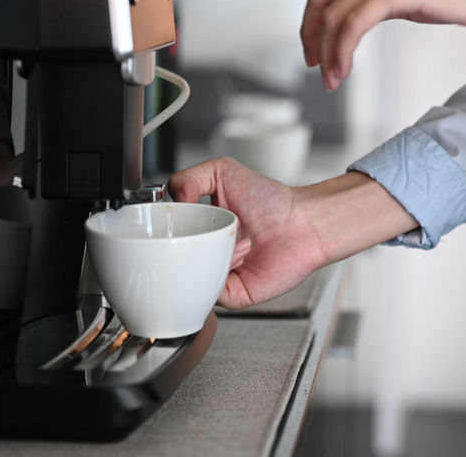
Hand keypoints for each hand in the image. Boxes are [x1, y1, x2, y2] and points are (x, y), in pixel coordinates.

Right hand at [169, 158, 419, 309]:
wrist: (304, 223)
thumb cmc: (272, 201)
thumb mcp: (223, 172)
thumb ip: (190, 176)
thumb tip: (173, 197)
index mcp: (200, 229)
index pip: (168, 237)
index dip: (162, 232)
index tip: (165, 222)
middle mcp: (207, 254)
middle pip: (173, 262)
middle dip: (177, 249)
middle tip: (192, 233)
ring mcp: (219, 275)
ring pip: (190, 279)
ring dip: (205, 258)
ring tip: (231, 239)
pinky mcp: (234, 294)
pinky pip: (212, 294)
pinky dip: (219, 274)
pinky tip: (239, 254)